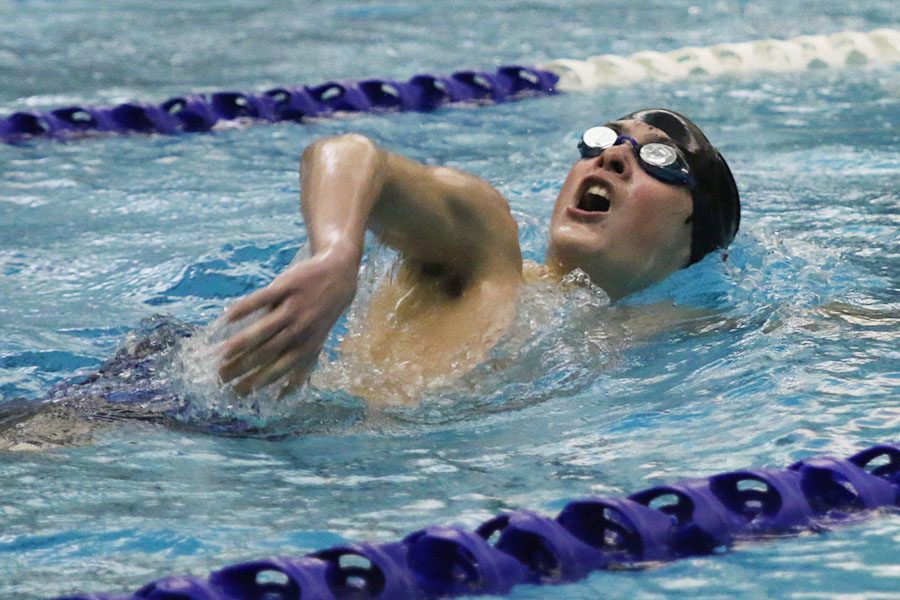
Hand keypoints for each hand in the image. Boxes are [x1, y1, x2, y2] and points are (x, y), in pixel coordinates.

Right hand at [217, 246, 358, 396]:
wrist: (339, 275)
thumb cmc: (321, 315)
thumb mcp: (317, 343)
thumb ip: (301, 369)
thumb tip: (282, 398)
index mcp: (306, 346)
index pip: (278, 369)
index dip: (256, 382)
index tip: (235, 392)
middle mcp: (300, 329)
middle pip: (266, 352)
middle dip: (242, 367)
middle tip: (220, 376)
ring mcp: (293, 307)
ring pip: (264, 328)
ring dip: (241, 342)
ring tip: (221, 354)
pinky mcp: (287, 286)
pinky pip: (262, 298)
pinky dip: (244, 308)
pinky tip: (227, 318)